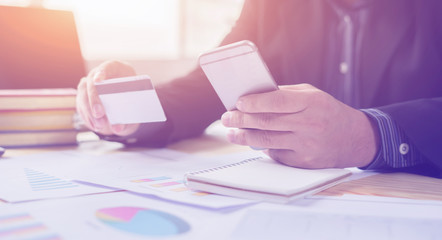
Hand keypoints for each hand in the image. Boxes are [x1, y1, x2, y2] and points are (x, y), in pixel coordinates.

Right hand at [76, 60, 139, 135]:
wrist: (126, 94)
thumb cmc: (132, 94)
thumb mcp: (135, 99)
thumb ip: (129, 111)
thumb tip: (118, 127)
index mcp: (116, 68)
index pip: (107, 67)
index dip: (102, 73)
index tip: (99, 81)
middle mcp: (98, 73)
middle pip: (91, 84)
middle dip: (94, 100)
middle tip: (99, 114)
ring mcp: (88, 84)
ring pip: (83, 96)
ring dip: (90, 112)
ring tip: (99, 126)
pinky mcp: (83, 95)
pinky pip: (81, 105)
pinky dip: (88, 117)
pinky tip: (95, 126)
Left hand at [221, 84, 378, 168]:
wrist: (354, 139)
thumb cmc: (327, 112)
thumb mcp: (312, 95)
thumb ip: (285, 94)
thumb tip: (254, 97)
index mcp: (312, 103)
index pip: (277, 101)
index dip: (254, 102)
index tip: (238, 103)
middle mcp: (310, 124)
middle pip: (267, 122)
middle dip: (241, 120)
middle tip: (226, 118)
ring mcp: (307, 146)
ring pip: (267, 141)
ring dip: (244, 137)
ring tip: (231, 132)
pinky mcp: (304, 162)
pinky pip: (276, 154)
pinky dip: (262, 147)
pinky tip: (252, 142)